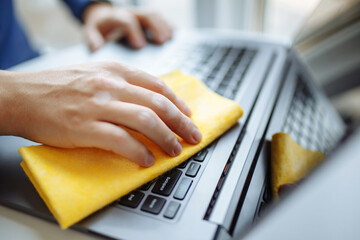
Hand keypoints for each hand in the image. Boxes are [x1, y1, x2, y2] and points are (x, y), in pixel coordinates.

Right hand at [0, 62, 200, 166]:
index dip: (177, 102)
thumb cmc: (55, 87)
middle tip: (193, 135)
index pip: (156, 85)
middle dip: (181, 122)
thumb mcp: (92, 73)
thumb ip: (119, 82)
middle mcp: (110, 84)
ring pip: (146, 120)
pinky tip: (147, 159)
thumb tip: (146, 98)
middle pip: (158, 104)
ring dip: (166, 138)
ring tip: (175, 150)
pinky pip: (122, 140)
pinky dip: (139, 151)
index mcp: (114, 70)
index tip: (187, 114)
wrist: (20, 96)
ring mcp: (98, 105)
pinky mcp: (85, 127)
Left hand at [83, 3, 172, 50]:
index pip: (127, 21)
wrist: (103, 19)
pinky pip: (161, 19)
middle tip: (163, 41)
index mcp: (115, 17)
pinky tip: (175, 37)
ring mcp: (140, 15)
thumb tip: (98, 47)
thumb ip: (93, 39)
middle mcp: (130, 12)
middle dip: (156, 27)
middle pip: (146, 15)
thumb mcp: (91, 33)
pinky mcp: (148, 19)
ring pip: (155, 16)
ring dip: (165, 26)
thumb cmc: (98, 30)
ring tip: (171, 40)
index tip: (141, 46)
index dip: (135, 32)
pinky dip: (169, 26)